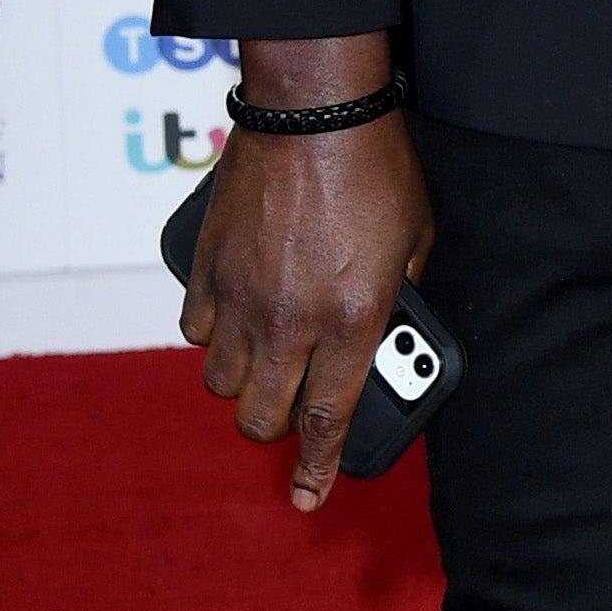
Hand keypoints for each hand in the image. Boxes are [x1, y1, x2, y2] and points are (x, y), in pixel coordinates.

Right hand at [179, 38, 432, 512]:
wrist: (313, 112)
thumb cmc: (376, 170)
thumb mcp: (416, 243)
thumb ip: (400, 297)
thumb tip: (385, 328)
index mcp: (351, 323)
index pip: (327, 420)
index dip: (316, 468)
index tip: (309, 497)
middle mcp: (290, 322)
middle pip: (260, 416)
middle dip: (275, 425)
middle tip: (290, 405)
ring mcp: (241, 297)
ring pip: (220, 381)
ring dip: (242, 382)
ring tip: (265, 358)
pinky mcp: (206, 267)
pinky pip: (195, 331)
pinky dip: (212, 336)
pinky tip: (235, 316)